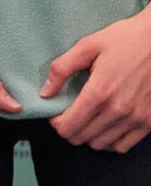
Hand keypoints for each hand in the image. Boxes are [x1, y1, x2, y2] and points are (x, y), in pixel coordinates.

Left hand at [41, 10, 150, 151]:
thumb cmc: (124, 39)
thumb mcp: (87, 46)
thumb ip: (61, 69)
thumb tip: (45, 93)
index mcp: (99, 93)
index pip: (68, 127)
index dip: (56, 123)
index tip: (56, 113)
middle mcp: (118, 111)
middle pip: (82, 138)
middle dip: (69, 128)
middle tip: (69, 114)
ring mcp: (136, 119)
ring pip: (101, 145)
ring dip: (88, 136)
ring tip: (86, 119)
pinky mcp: (149, 122)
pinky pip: (123, 146)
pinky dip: (110, 141)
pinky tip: (105, 126)